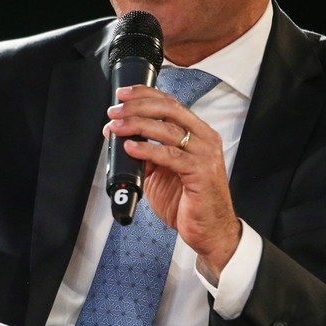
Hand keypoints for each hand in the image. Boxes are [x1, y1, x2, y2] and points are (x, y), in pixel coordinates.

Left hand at [104, 85, 241, 275]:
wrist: (210, 230)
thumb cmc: (189, 201)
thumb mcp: (161, 172)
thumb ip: (146, 153)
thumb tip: (120, 136)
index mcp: (197, 133)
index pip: (170, 103)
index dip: (145, 94)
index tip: (123, 94)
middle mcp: (204, 138)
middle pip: (168, 109)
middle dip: (137, 106)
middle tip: (115, 111)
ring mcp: (204, 154)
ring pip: (168, 129)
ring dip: (137, 125)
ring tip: (116, 128)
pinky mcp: (201, 172)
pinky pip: (170, 156)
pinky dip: (147, 150)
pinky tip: (131, 148)